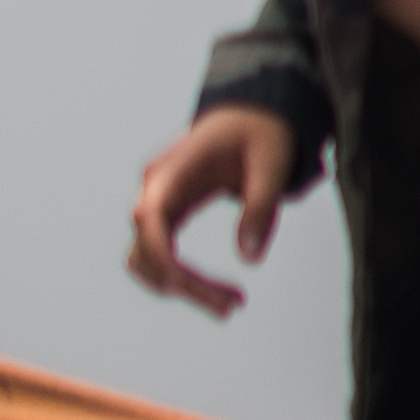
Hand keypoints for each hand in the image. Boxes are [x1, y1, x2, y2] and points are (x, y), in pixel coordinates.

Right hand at [129, 109, 295, 315]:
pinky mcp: (169, 213)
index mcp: (173, 170)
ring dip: (178, 287)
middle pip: (146, 248)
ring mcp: (158, 201)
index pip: (148, 218)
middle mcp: (155, 188)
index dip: (160, 255)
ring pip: (147, 258)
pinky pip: (161, 253)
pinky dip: (181, 276)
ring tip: (229, 305)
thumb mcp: (272, 165)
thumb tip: (250, 259)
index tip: (186, 284)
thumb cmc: (263, 133)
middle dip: (182, 283)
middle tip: (233, 306)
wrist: (253, 113)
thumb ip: (260, 208)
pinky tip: (216, 290)